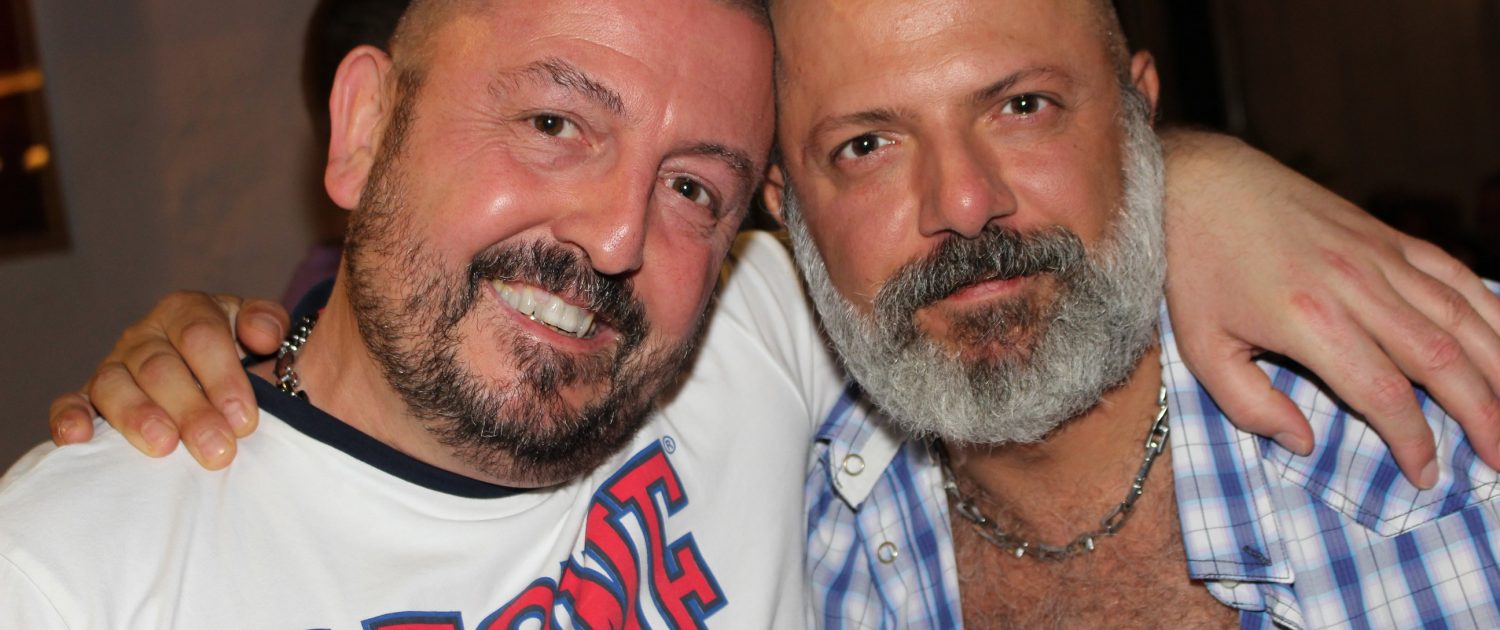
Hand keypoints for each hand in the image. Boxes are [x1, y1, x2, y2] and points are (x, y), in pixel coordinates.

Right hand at [47, 292, 288, 468]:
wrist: (217, 384)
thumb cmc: (244, 360)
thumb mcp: (263, 334)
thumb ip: (267, 323)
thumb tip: (262, 335)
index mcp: (187, 312)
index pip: (201, 336)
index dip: (223, 377)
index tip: (245, 420)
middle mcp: (145, 336)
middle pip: (160, 367)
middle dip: (191, 410)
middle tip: (217, 449)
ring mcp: (114, 366)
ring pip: (114, 385)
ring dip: (138, 417)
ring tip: (163, 447)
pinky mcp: (89, 398)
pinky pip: (71, 403)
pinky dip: (70, 418)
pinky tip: (79, 438)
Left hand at [1161, 130, 1499, 487]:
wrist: (1199, 184)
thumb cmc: (1196, 270)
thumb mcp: (1202, 349)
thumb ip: (1250, 405)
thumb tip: (1304, 443)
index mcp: (1309, 322)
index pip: (1384, 394)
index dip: (1415, 441)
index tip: (1427, 474)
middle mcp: (1356, 286)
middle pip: (1442, 359)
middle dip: (1482, 415)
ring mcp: (1379, 256)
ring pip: (1462, 316)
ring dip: (1499, 368)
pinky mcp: (1386, 235)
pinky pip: (1454, 274)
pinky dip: (1490, 309)